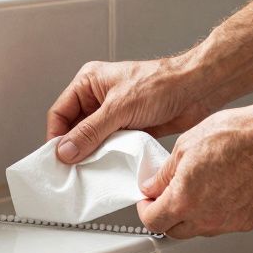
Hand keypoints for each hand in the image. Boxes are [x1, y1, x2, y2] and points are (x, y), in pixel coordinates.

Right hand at [47, 56, 215, 163]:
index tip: (58, 159)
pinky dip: (108, 157)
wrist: (196, 91)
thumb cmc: (162, 84)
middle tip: (71, 170)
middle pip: (74, 128)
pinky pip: (110, 146)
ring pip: (92, 139)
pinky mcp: (128, 127)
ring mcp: (114, 114)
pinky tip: (108, 167)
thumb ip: (91, 131)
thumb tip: (66, 150)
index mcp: (89, 83)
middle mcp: (98, 98)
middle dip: (73, 148)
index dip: (56, 136)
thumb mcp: (120, 108)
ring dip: (92, 154)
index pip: (60, 113)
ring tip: (90, 170)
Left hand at [136, 104, 252, 238]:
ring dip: (192, 216)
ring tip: (198, 188)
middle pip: (174, 231)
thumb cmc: (235, 135)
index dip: (145, 210)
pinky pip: (224, 224)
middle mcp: (206, 219)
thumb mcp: (185, 146)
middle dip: (166, 216)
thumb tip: (153, 186)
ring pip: (200, 229)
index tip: (148, 201)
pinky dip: (217, 213)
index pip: (153, 221)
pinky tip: (221, 191)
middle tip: (168, 195)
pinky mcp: (248, 221)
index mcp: (184, 200)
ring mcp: (229, 223)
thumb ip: (164, 174)